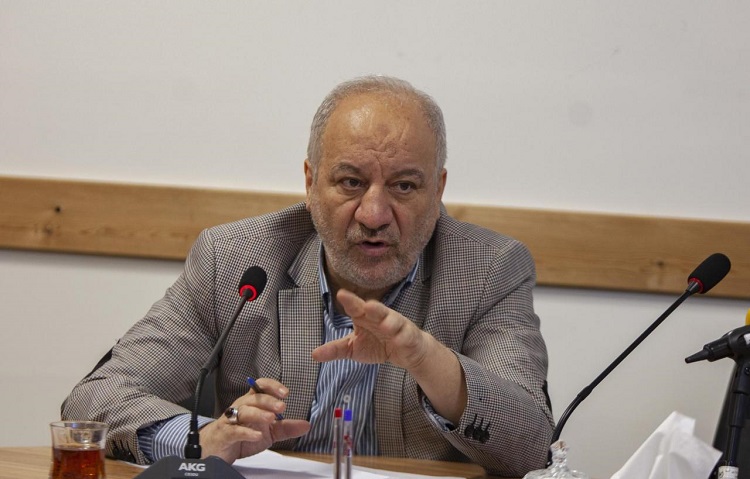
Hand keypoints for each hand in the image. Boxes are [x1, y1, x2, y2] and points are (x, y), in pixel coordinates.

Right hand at [198, 378, 309, 462]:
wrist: (217, 449)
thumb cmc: (243, 435)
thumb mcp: (268, 432)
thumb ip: (285, 428)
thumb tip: (306, 425)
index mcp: (252, 403)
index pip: (260, 387)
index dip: (272, 386)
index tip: (285, 392)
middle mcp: (241, 407)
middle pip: (254, 398)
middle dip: (268, 400)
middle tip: (282, 407)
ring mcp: (231, 420)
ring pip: (243, 411)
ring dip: (258, 414)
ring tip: (271, 418)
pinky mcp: (225, 434)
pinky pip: (235, 430)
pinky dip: (246, 432)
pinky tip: (257, 435)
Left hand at [312, 289, 467, 423]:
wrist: (407, 351)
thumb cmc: (378, 345)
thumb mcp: (354, 348)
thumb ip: (336, 349)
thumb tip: (313, 354)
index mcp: (364, 317)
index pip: (355, 308)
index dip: (350, 302)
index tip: (341, 294)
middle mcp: (380, 318)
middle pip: (375, 310)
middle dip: (372, 307)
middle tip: (366, 305)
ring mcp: (396, 325)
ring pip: (392, 320)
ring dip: (389, 321)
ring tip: (384, 325)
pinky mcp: (409, 335)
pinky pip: (405, 336)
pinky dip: (402, 337)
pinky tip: (398, 340)